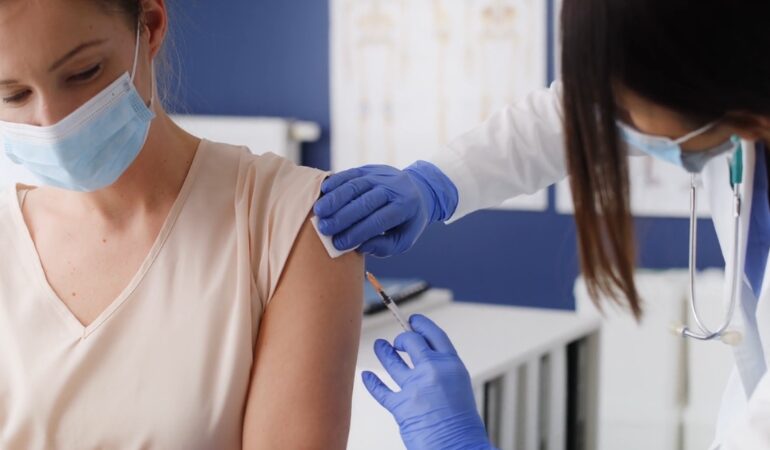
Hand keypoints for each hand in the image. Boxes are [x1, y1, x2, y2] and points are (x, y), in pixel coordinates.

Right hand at [313, 162, 457, 256]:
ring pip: (355, 186)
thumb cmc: (406, 221)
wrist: (418, 190)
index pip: (378, 221)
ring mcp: (380, 176)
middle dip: (342, 217)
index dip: (357, 233)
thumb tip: (361, 247)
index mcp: (405, 207)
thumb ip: (384, 247)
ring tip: (319, 212)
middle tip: (324, 228)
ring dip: (335, 199)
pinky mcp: (368, 169)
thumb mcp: (404, 239)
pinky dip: (335, 182)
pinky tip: (323, 192)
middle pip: (365, 202)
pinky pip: (350, 174)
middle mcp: (393, 188)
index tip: (339, 244)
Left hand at [362, 315, 493, 449]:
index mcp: (452, 365)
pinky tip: (367, 376)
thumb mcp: (459, 388)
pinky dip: (371, 382)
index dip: (422, 325)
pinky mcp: (400, 406)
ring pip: (392, 361)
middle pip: (411, 342)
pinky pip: (380, 390)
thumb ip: (443, 372)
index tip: (414, 321)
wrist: (459, 446)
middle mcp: (433, 371)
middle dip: (402, 339)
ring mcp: (415, 387)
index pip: (434, 336)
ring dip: (384, 352)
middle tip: (398, 340)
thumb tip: (426, 362)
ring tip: (380, 346)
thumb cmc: (462, 425)